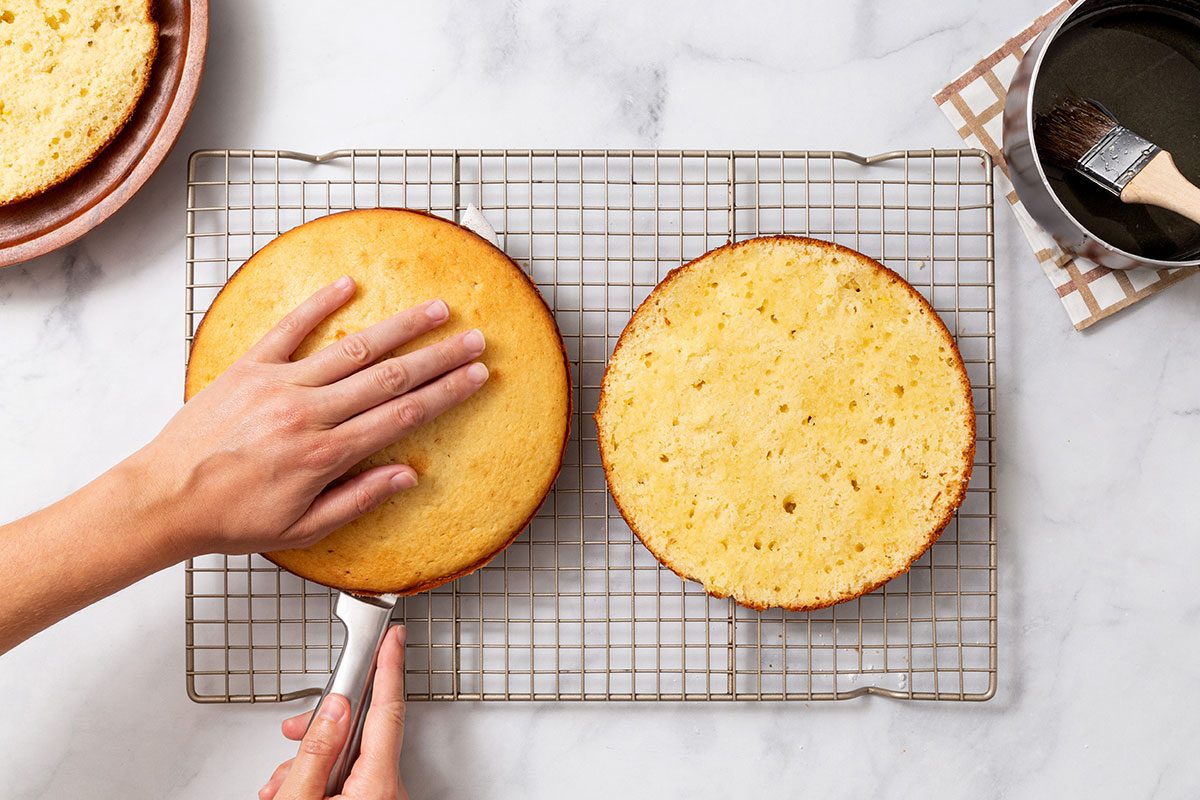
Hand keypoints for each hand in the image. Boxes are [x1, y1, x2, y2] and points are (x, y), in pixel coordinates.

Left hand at [135, 277, 488, 555]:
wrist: (163, 499)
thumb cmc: (231, 518)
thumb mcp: (303, 528)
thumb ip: (359, 498)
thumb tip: (406, 475)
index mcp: (325, 454)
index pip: (403, 415)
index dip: (446, 393)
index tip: (476, 376)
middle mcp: (308, 413)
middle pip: (391, 376)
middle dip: (440, 355)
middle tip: (474, 338)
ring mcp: (278, 385)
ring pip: (353, 348)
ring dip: (400, 327)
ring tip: (435, 310)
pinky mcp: (249, 368)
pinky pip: (289, 328)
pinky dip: (318, 304)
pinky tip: (347, 285)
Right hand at [259, 625, 409, 799]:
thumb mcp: (300, 798)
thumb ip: (316, 750)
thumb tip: (333, 708)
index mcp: (377, 784)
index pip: (388, 710)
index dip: (389, 667)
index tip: (394, 638)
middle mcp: (389, 791)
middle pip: (362, 733)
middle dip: (322, 727)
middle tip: (295, 730)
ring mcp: (383, 798)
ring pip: (351, 755)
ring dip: (313, 760)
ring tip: (283, 782)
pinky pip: (352, 776)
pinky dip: (322, 776)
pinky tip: (297, 788)